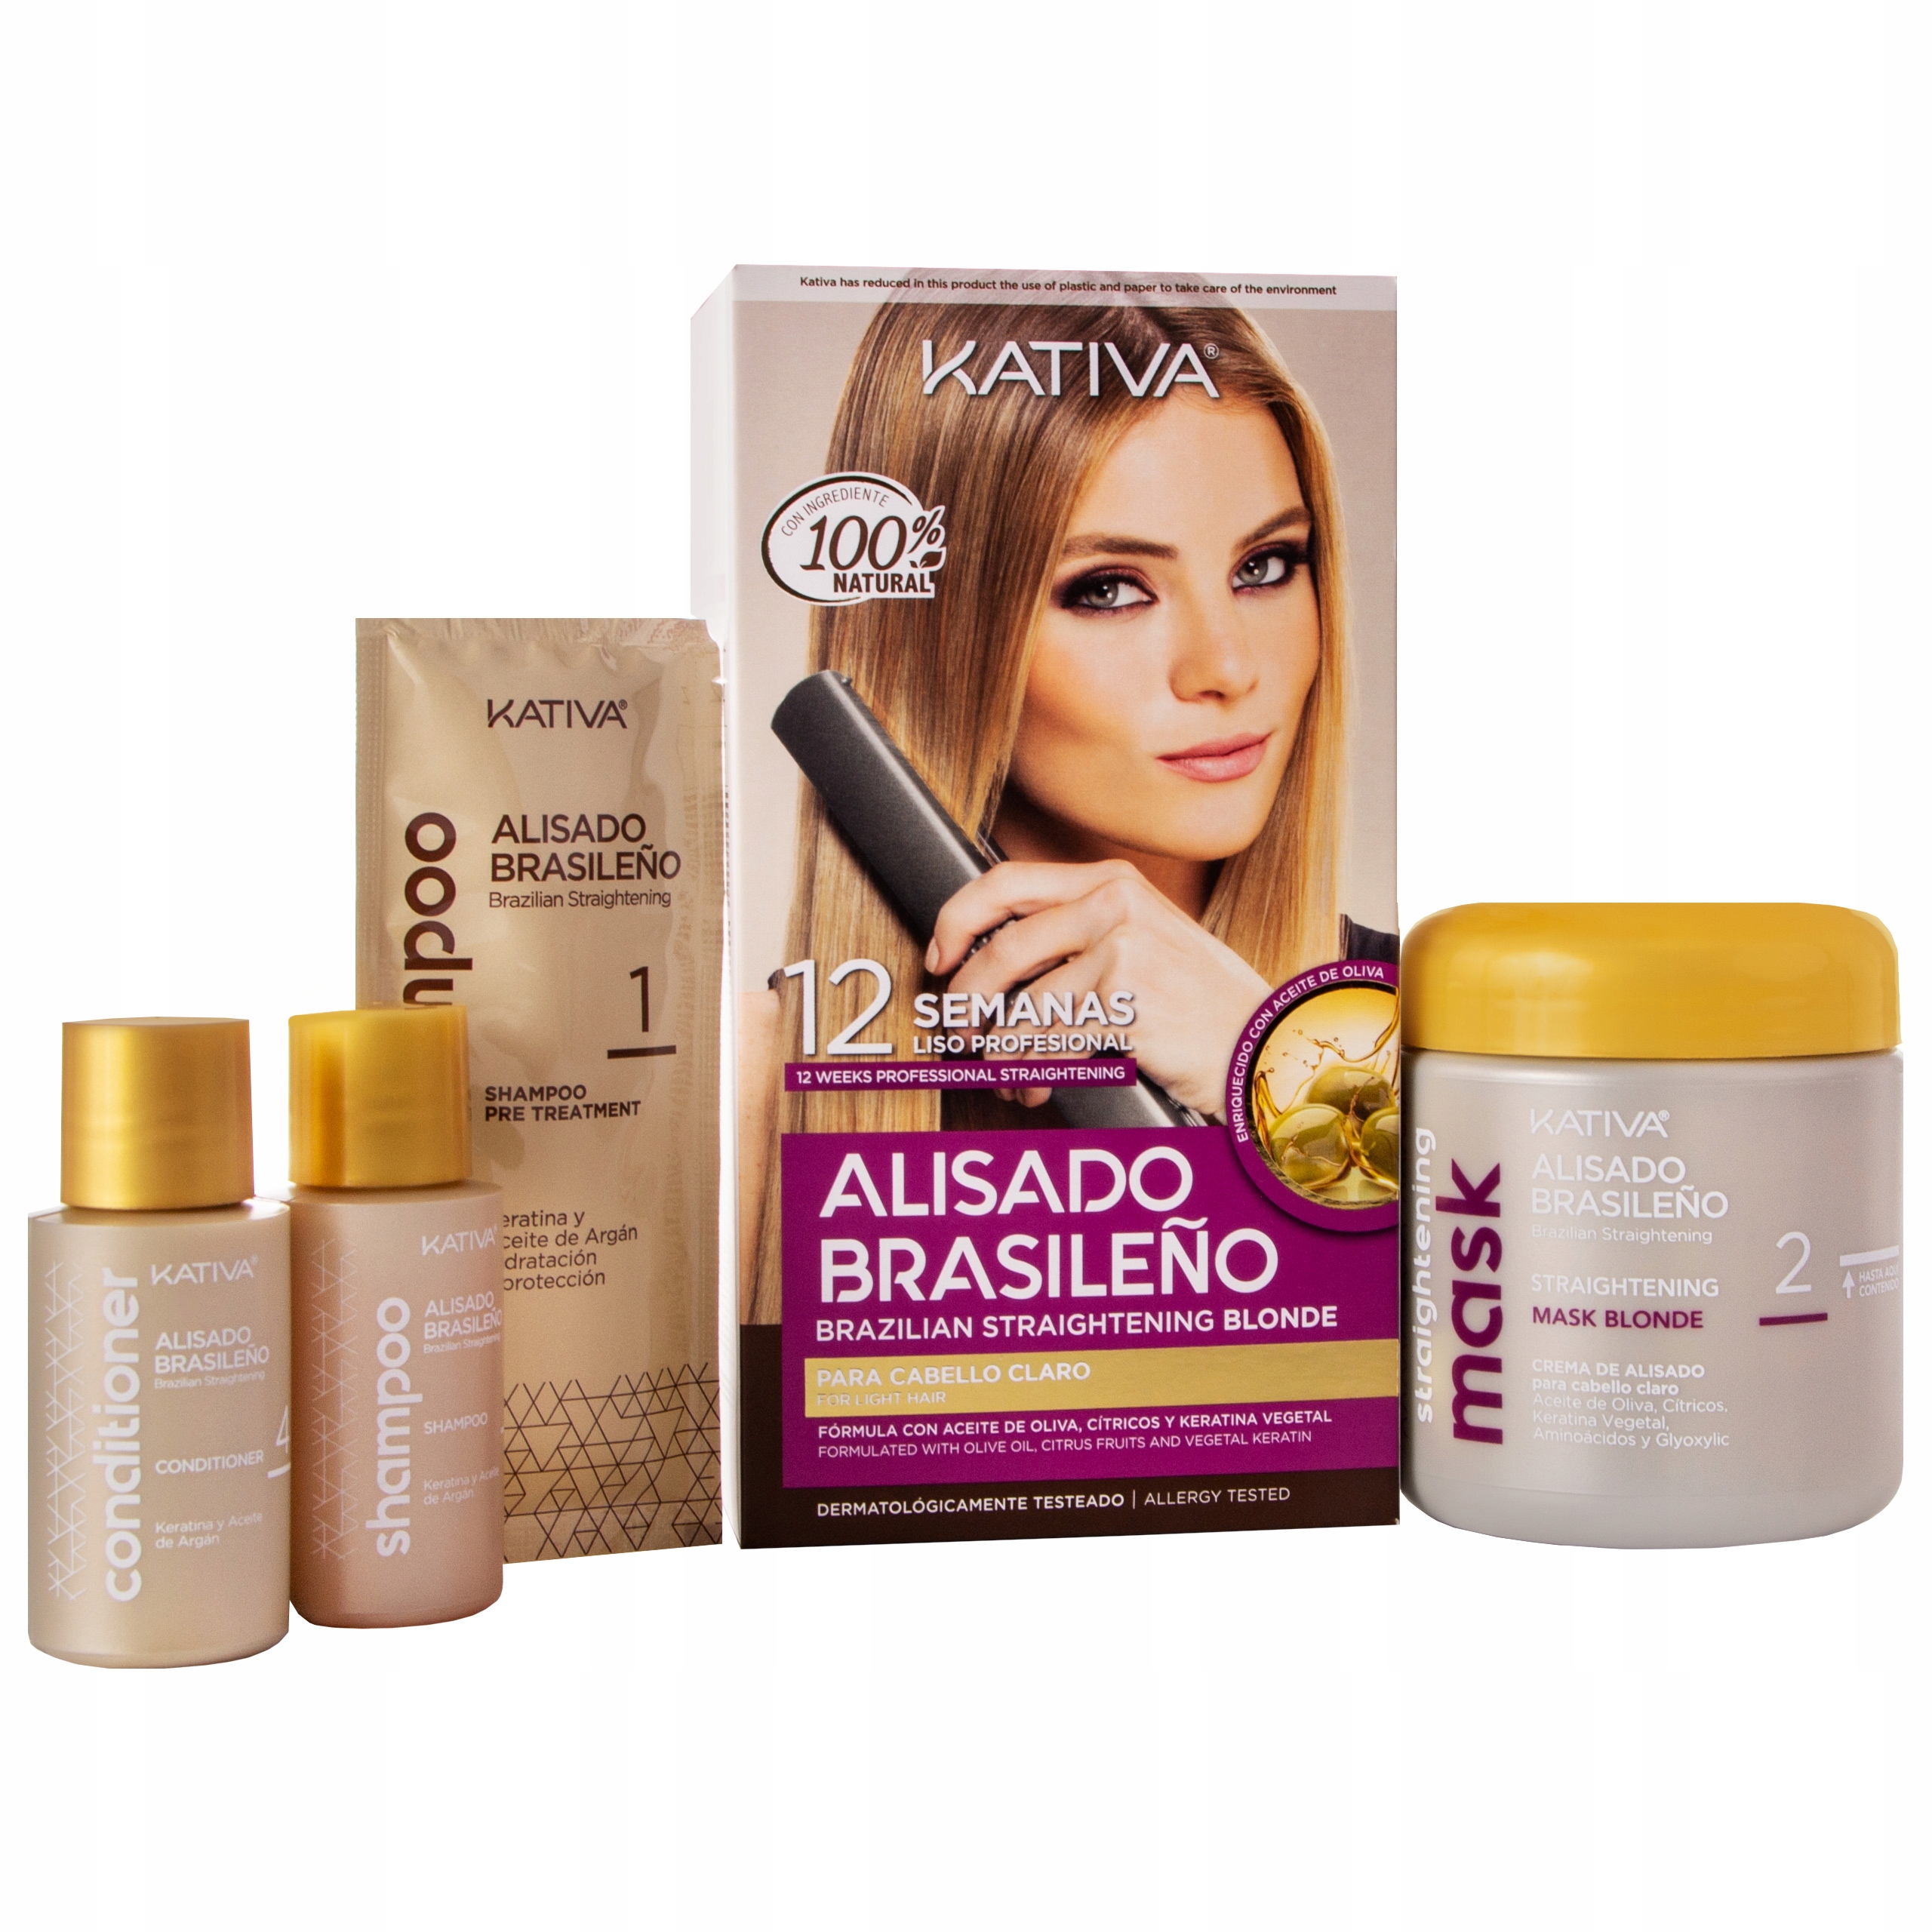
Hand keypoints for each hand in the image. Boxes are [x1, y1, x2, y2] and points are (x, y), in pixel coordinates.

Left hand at [927, 860, 1267, 1117]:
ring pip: (1020, 1006)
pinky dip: (1031, 1073)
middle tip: (956, 1031)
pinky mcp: (1124, 999)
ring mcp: (1120, 948)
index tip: (940, 955)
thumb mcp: (1146, 942)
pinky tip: (1036, 1087)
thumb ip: (1081, 934)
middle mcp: (1115, 903)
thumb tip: (994, 957)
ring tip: (1006, 1076)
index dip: (958, 919)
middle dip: (965, 998)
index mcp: (1113, 881)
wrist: (1261, 1042)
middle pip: (1002, 945)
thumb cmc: (1202, 1006)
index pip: (1007, 881)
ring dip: (999, 1052)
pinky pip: (1048, 1042)